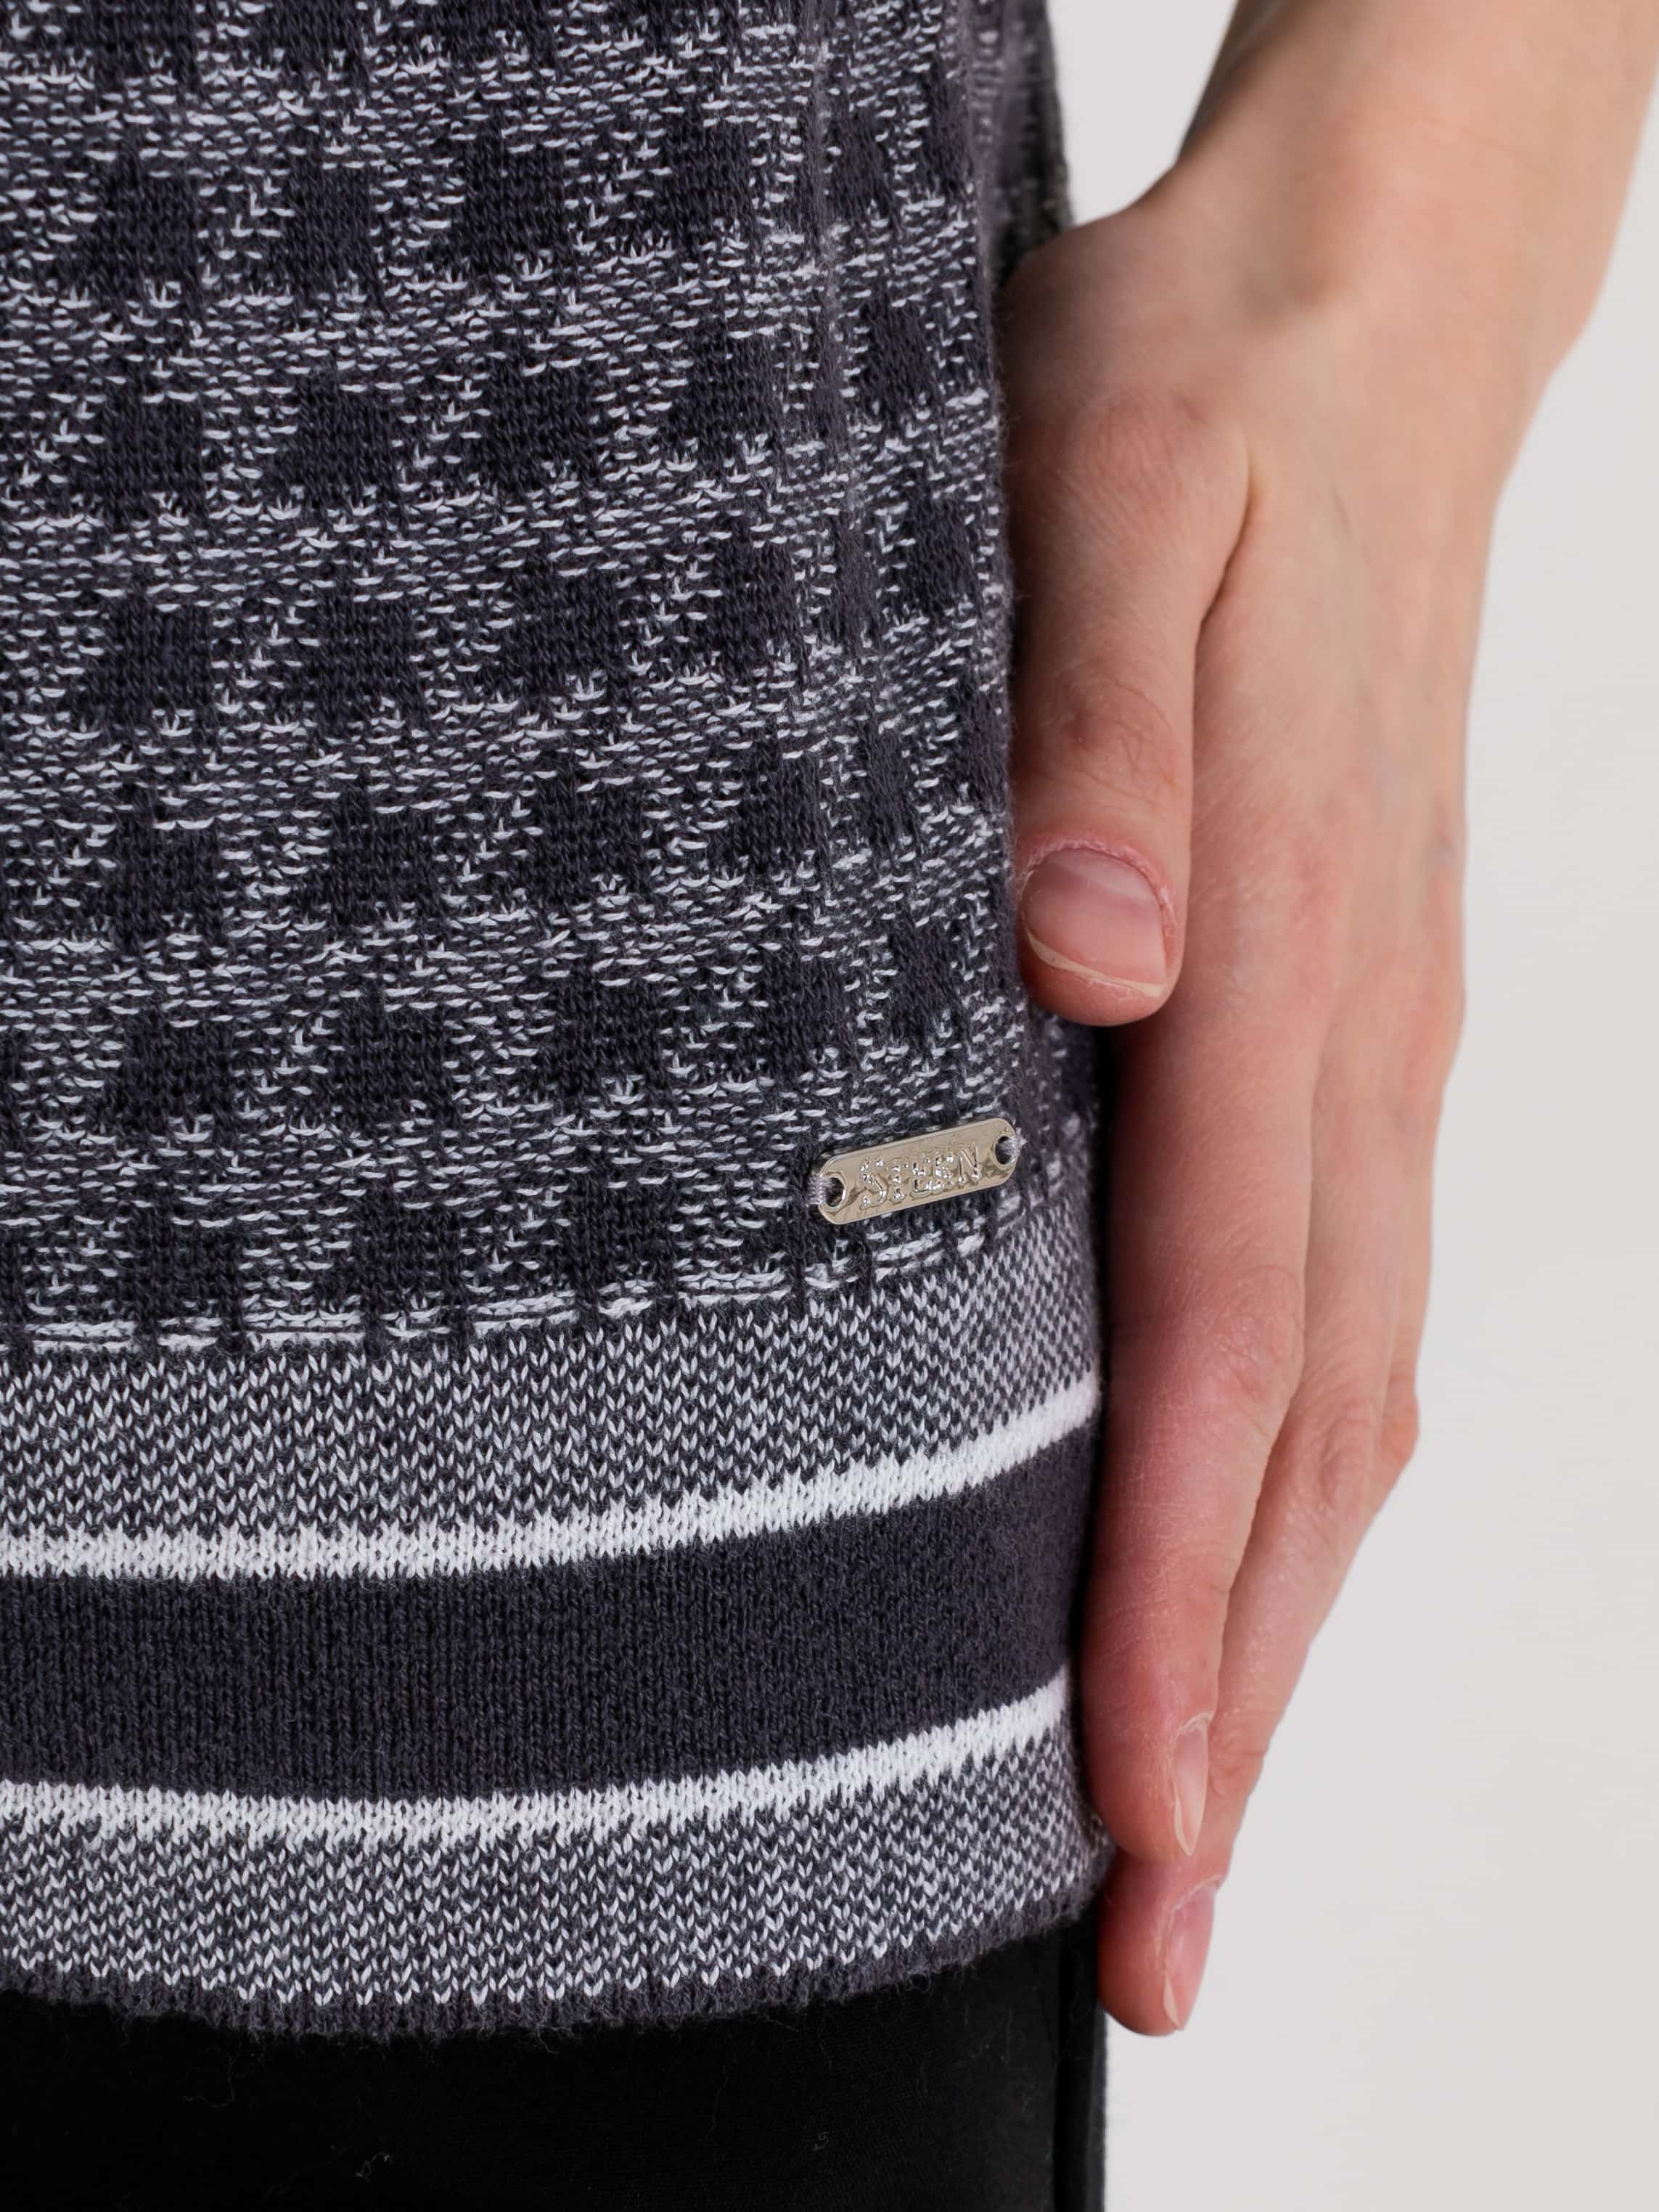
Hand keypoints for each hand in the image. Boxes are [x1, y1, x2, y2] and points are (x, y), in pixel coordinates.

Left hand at [995, 20, 1621, 2024]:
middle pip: (1306, 1430)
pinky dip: (1305, 1480)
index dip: (1171, 1590)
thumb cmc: (1194, 412)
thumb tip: (1093, 958)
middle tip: (1160, 1933)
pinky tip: (1251, 1569)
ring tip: (1195, 1820)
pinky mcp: (1366, 1027)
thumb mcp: (1095, 508)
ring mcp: (1380, 1049)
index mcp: (1276, 952)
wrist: (1352, 335)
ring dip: (1275, 1622)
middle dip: (1230, 1696)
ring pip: (1349, 1397)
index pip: (1223, 1339)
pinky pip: (1352, 1300)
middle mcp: (1353, 1043)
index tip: (1131, 1800)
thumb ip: (1096, 736)